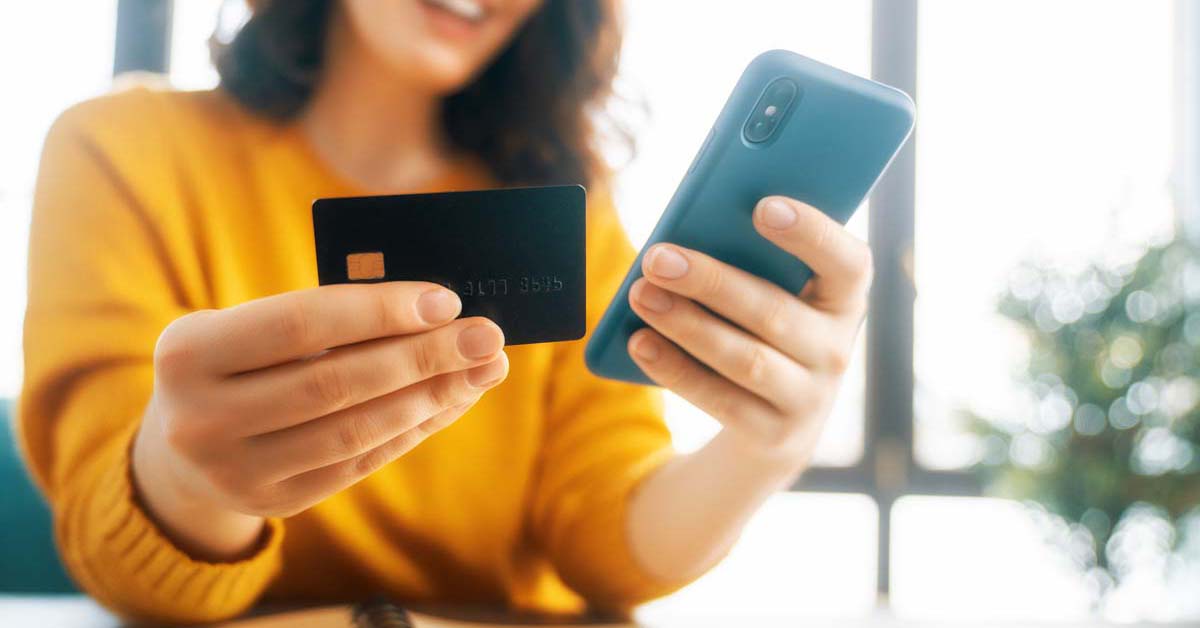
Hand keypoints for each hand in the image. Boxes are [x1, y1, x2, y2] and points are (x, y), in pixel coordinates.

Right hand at [132, 282, 507, 559]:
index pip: (300, 324)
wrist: (179, 450)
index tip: (445, 299)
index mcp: (188, 353)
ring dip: (432, 397)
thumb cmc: (234, 362)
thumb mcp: (246, 328)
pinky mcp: (276, 503)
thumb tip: (432, 308)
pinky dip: (414, 427)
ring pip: (355, 432)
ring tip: (483, 370)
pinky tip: (452, 400)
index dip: (378, 311)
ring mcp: (237, 472)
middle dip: (424, 356)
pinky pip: (360, 462)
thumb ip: (322, 316)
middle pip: (336, 383)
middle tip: (487, 336)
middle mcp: (202, 419)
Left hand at [626, 195, 871, 467]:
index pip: (849, 263)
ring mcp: (809, 398)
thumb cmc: (762, 327)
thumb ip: (748, 260)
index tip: (763, 206)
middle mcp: (837, 350)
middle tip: (658, 258)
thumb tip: (686, 237)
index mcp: (844, 299)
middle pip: (775, 313)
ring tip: (640, 295)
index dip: (812, 233)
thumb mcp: (771, 292)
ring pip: (745, 359)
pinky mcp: (773, 435)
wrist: (774, 423)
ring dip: (687, 325)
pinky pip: (720, 400)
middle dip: (711, 282)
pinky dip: (676, 369)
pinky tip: (640, 342)